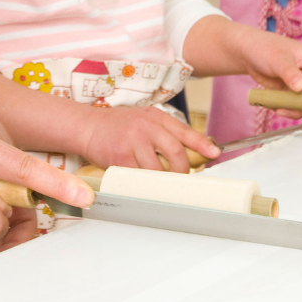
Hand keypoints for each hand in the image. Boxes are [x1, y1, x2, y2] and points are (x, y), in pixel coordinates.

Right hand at [81, 104, 219, 171]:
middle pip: (176, 153)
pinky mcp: (120, 158)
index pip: (184, 131)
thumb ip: (165, 132)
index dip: (202, 144)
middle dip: (181, 171)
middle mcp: (146, 126)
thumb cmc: (116, 126)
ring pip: (158, 170)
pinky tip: (141, 183)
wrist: (87, 126)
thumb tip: (191, 151)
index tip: (214, 154)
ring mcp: (133, 141)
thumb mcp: (143, 120)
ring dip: (161, 180)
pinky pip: (139, 177)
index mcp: (155, 117)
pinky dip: (143, 184)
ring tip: (157, 181)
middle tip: (179, 178)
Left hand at [225, 23, 301, 116]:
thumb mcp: (277, 59)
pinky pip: (293, 106)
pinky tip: (271, 105)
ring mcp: (301, 84)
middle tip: (288, 109)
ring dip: (293, 110)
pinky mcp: (290, 92)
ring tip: (277, 108)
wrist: (246, 52)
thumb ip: (290, 73)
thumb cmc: (264, 47)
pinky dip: (284, 108)